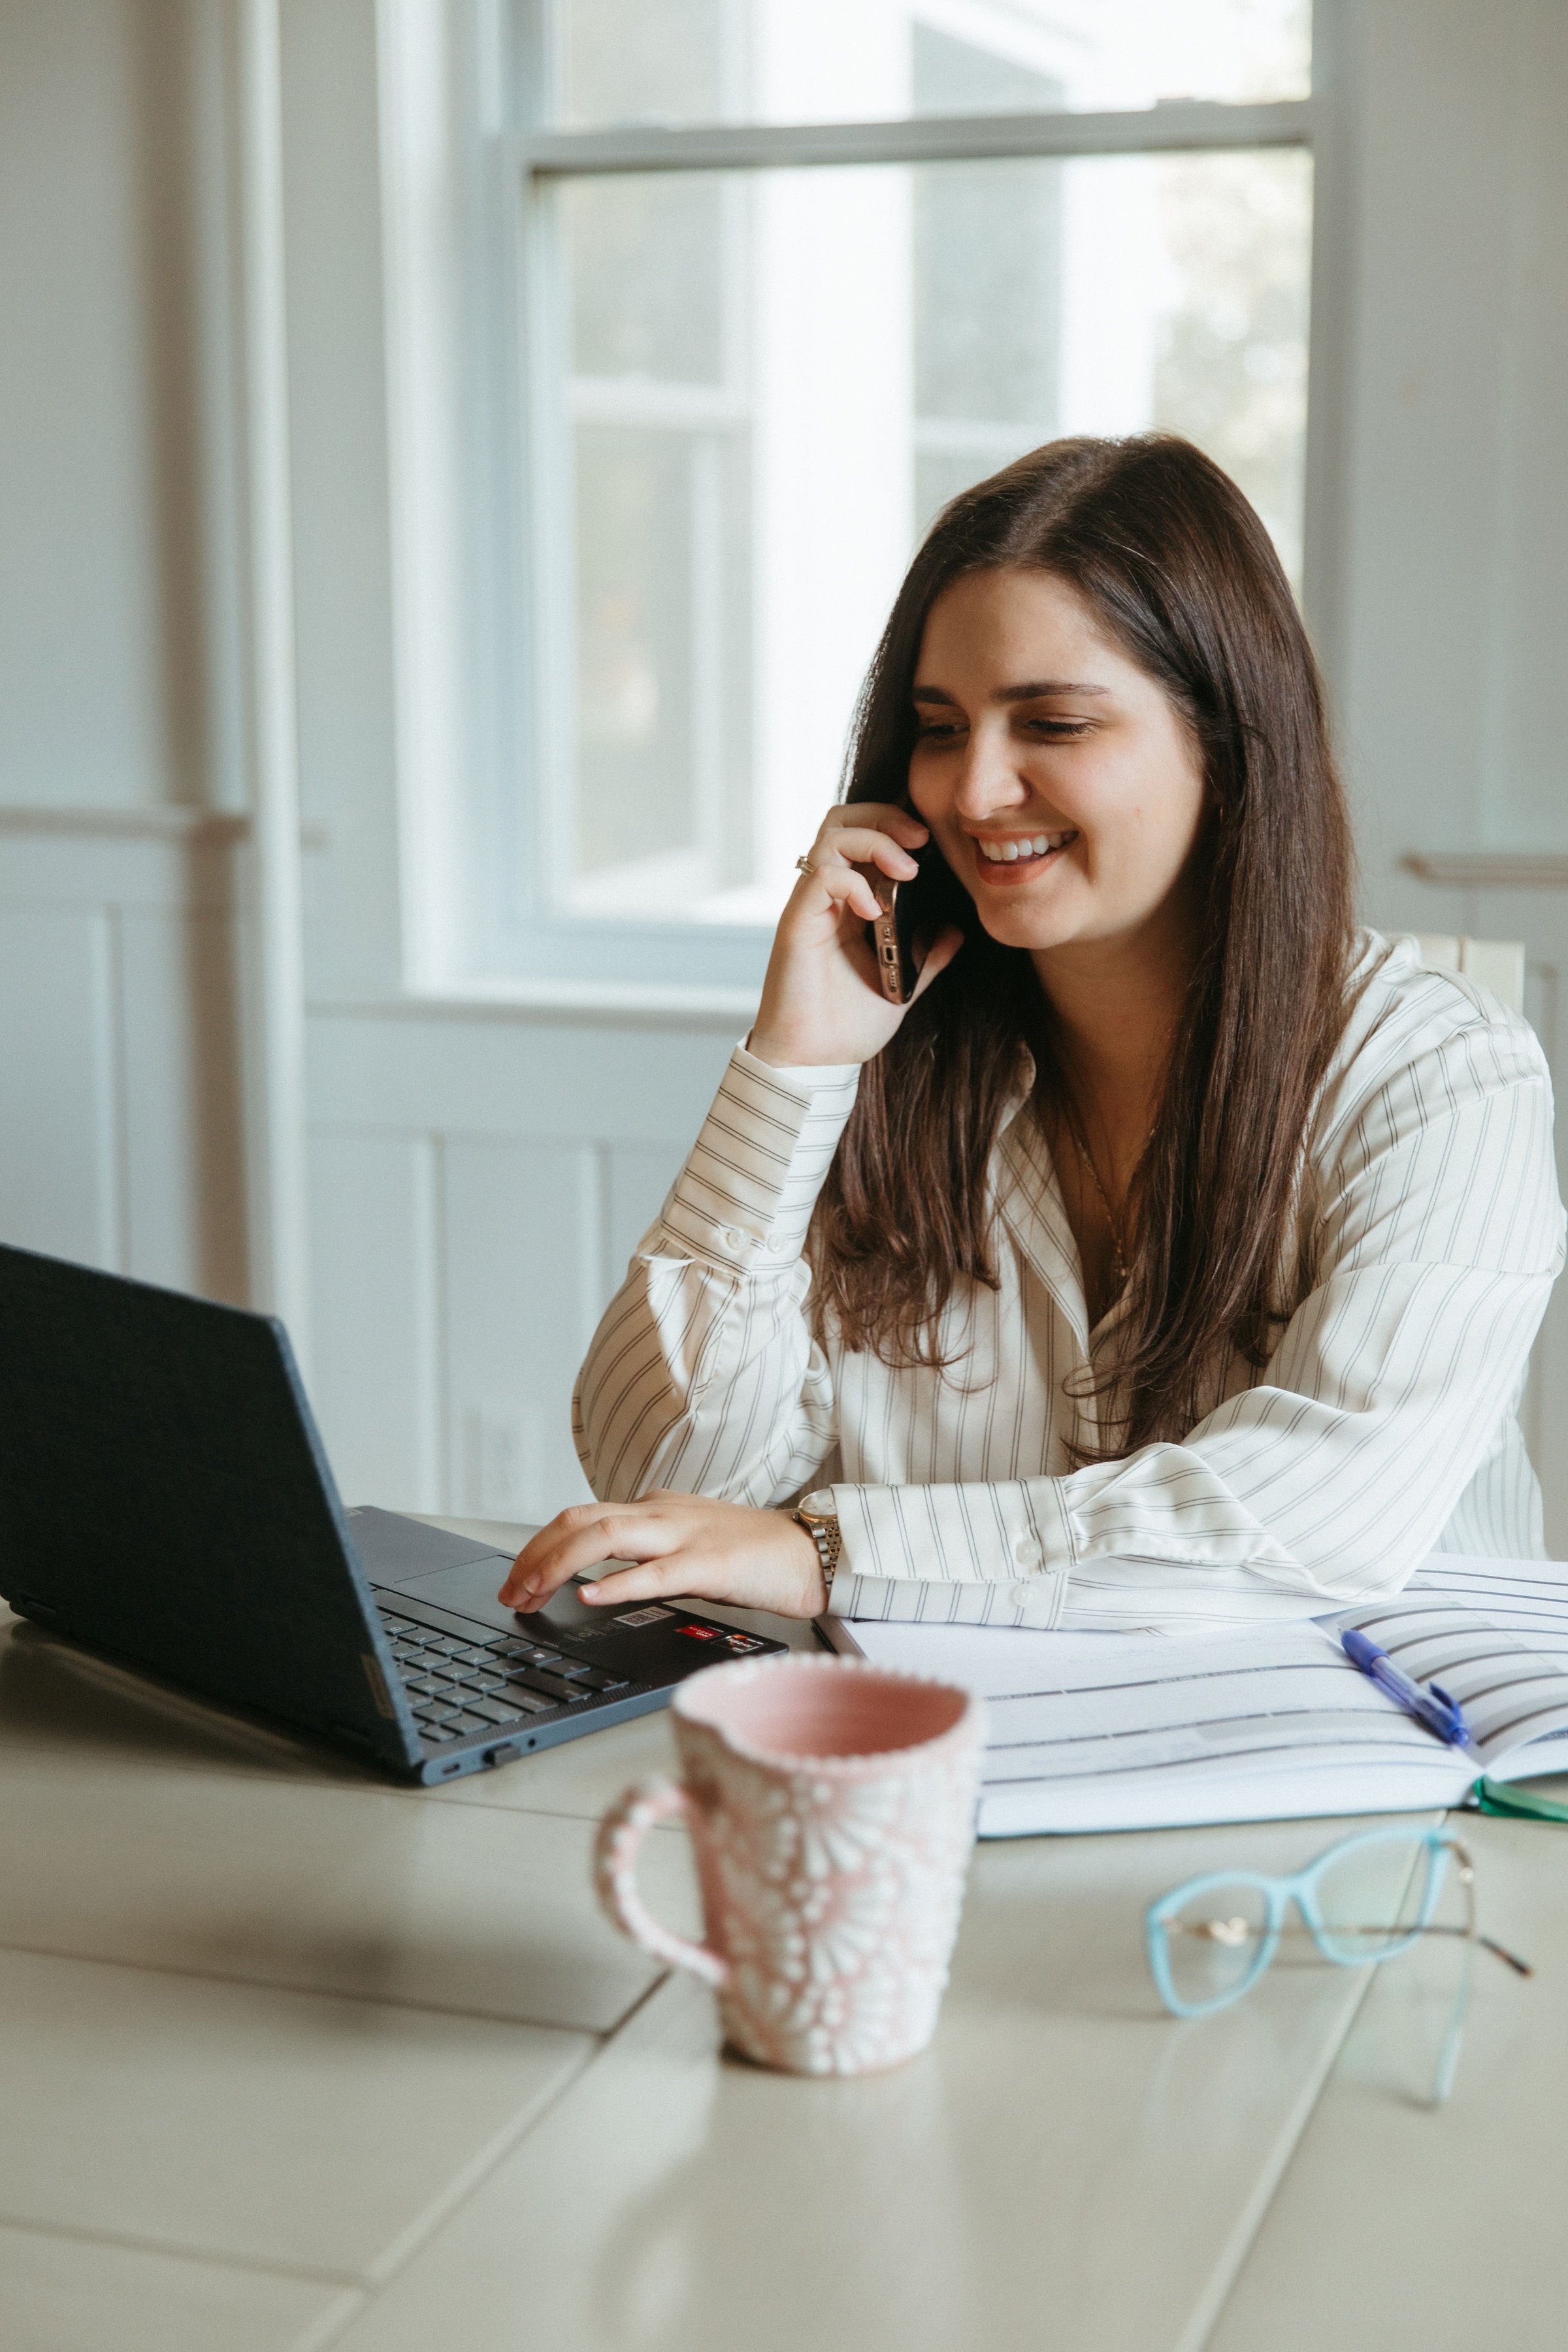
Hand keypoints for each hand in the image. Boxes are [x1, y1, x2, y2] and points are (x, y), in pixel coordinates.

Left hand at [500, 1492, 827, 1619]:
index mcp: (654, 1507)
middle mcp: (662, 1512)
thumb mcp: (684, 1544)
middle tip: (509, 1593)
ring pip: (605, 1536)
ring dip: (558, 1566)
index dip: (538, 1547)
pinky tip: (590, 1597)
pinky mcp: (711, 1564)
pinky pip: (656, 1572)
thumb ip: (643, 1552)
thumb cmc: (752, 1554)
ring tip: (531, 1593)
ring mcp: (685, 1534)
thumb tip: (595, 1575)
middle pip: (579, 1521)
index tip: (515, 1582)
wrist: (812, 1552)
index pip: (579, 1518)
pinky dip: (617, 1584)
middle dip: (534, 1555)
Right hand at [748, 803, 963, 1068]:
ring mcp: (810, 906)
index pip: (862, 834)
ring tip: (905, 872)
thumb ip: (927, 958)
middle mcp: (826, 896)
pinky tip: (874, 910)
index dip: (894, 823)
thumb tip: (954, 932)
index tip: (930, 841)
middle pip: (842, 819)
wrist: (815, 1061)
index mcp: (849, 903)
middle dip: (885, 817)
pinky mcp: (797, 923)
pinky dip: (853, 882)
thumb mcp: (902, 986)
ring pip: (830, 836)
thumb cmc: (847, 1026)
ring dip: (874, 842)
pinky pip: (821, 877)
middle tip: (920, 841)